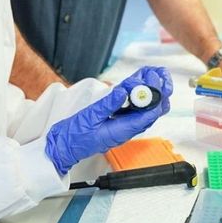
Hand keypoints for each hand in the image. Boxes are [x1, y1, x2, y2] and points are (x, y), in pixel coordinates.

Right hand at [45, 66, 172, 174]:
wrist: (64, 146)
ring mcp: (123, 127)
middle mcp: (126, 130)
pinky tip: (137, 85)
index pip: (147, 116)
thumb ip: (107, 104)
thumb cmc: (74, 136)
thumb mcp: (89, 117)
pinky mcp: (117, 123)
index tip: (156, 82)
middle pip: (150, 113)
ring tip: (151, 75)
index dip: (155, 98)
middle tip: (157, 75)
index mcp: (121, 131)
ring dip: (149, 94)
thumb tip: (123, 92)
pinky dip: (138, 97)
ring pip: (144, 111)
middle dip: (157, 94)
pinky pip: (133, 110)